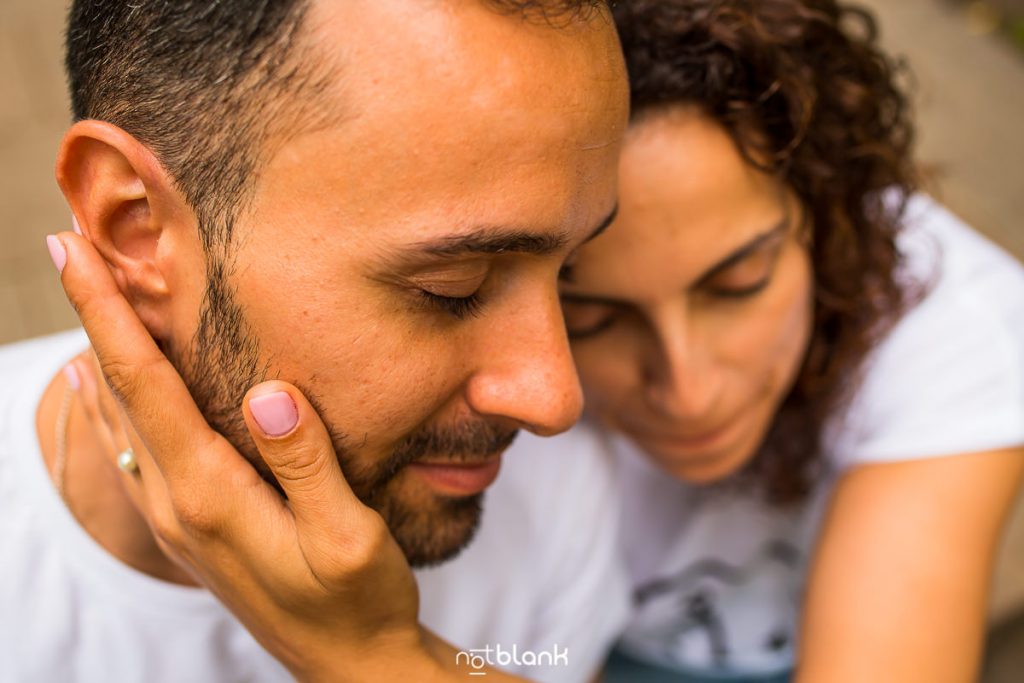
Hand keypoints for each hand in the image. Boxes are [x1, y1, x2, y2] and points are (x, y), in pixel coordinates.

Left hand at [50, 231, 436, 681]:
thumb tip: (270, 391)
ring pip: (119, 418)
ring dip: (98, 351)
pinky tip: (103, 388)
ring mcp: (177, 518)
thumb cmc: (358, 599)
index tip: (74, 251)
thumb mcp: (349, 535)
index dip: (106, 313)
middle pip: (117, 390)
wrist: (348, 666)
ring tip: (86, 298)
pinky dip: (113, 400)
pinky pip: (133, 447)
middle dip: (90, 314)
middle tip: (70, 245)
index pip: (143, 383)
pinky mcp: (190, 527)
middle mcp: (177, 502)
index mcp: (210, 494)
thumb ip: (308, 464)